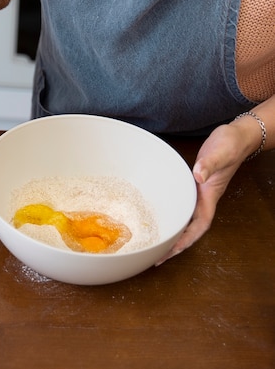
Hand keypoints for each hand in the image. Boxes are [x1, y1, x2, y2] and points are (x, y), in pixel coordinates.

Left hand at [156, 123, 246, 263]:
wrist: (235, 136)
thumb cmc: (229, 145)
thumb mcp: (219, 153)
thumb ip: (209, 165)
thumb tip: (199, 176)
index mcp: (209, 196)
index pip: (199, 225)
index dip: (186, 240)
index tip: (172, 252)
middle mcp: (203, 199)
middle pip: (190, 229)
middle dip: (175, 245)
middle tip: (156, 256)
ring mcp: (198, 194)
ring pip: (185, 219)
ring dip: (172, 232)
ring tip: (156, 244)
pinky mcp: (192, 186)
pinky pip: (181, 206)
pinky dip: (171, 214)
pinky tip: (161, 218)